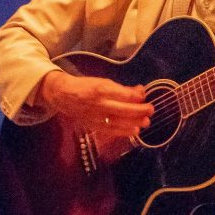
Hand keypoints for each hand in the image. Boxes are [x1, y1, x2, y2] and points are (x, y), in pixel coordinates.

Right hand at [35, 69, 155, 162]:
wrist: (64, 96)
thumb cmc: (86, 86)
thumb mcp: (103, 82)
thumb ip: (122, 89)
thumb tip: (140, 92)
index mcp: (101, 89)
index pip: (124, 95)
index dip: (137, 96)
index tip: (145, 95)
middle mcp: (99, 104)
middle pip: (123, 109)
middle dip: (139, 110)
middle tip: (151, 110)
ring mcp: (96, 117)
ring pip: (119, 122)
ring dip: (134, 123)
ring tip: (146, 122)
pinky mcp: (93, 126)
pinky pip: (111, 130)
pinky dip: (124, 132)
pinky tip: (134, 131)